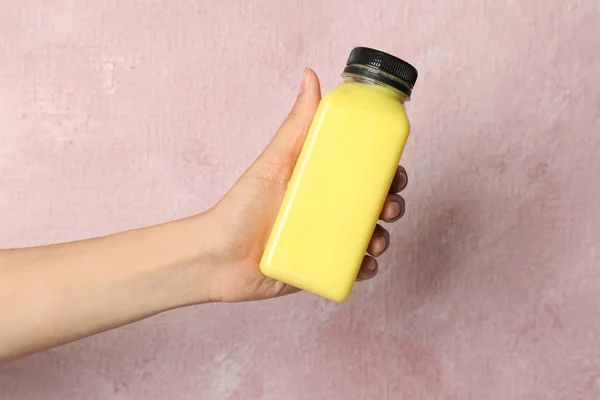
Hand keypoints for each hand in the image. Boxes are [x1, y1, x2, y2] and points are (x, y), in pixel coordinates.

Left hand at [201, 68, 407, 301]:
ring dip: (382, 238)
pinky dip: (365, 268)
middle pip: (373, 205)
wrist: (217, 259)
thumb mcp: (274, 162)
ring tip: (375, 242)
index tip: (395, 173)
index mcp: (320, 181)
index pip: (363, 173)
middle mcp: (326, 209)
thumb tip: (311, 74)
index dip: (386, 172)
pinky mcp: (320, 267)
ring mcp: (324, 240)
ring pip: (368, 237)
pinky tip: (365, 265)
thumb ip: (296, 124)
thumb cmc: (240, 207)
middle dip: (390, 206)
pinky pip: (352, 268)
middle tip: (387, 208)